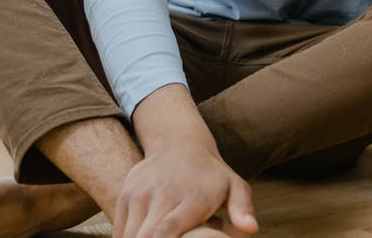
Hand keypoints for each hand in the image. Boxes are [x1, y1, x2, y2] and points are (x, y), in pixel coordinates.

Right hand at [114, 142, 256, 237]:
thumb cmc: (211, 174)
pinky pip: (120, 227)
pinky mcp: (126, 193)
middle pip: (146, 235)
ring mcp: (142, 192)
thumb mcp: (234, 186)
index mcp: (193, 197)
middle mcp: (164, 193)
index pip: (167, 230)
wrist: (180, 143)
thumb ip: (242, 208)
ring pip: (131, 233)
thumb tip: (251, 229)